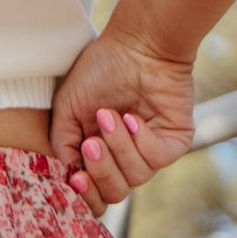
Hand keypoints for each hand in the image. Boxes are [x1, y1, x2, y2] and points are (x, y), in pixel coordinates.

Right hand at [50, 33, 196, 217]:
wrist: (138, 41)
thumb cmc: (101, 69)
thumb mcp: (67, 109)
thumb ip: (63, 147)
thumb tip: (68, 178)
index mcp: (100, 156)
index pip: (96, 196)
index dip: (86, 195)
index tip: (76, 178)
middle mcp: (125, 158)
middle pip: (114, 193)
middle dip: (101, 169)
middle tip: (93, 141)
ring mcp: (150, 151)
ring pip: (135, 177)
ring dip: (119, 147)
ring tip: (112, 116)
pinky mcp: (174, 142)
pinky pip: (156, 159)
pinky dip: (141, 140)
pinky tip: (134, 117)